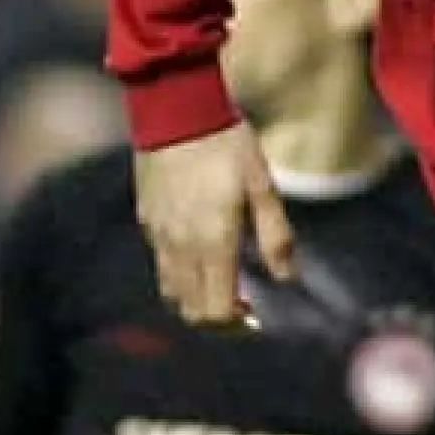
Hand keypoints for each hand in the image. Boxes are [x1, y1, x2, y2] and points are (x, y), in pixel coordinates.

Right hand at [135, 120, 292, 329]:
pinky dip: (180, 271)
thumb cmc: (227, 144)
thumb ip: (276, 236)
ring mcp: (159, 236)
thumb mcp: (262, 186)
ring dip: (195, 298)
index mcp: (214, 243)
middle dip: (217, 318)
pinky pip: (161, 262)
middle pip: (191, 310)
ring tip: (219, 281)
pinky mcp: (147, 220)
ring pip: (171, 292)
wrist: (176, 109)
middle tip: (241, 304)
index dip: (236, 324)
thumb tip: (288, 278)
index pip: (216, 311)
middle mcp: (181, 248)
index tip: (255, 315)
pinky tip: (198, 248)